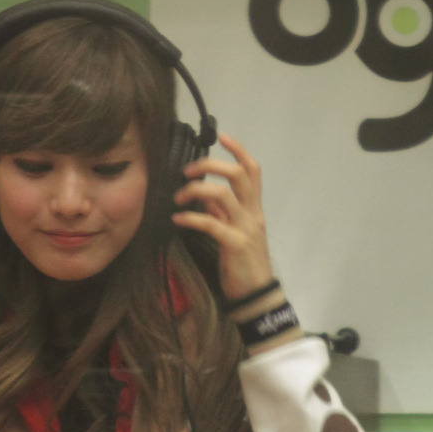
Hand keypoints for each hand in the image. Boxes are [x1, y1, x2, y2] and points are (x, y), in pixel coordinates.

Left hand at [171, 133, 273, 300]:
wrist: (255, 295)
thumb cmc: (242, 264)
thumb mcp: (233, 233)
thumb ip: (221, 214)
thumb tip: (204, 198)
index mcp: (253, 209)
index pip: (252, 171)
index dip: (238, 150)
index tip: (221, 135)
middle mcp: (252, 214)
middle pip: (238, 175)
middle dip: (210, 165)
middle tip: (187, 171)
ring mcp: (245, 229)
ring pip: (224, 195)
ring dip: (196, 191)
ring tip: (177, 198)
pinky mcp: (235, 245)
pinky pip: (212, 224)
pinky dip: (191, 218)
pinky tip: (177, 219)